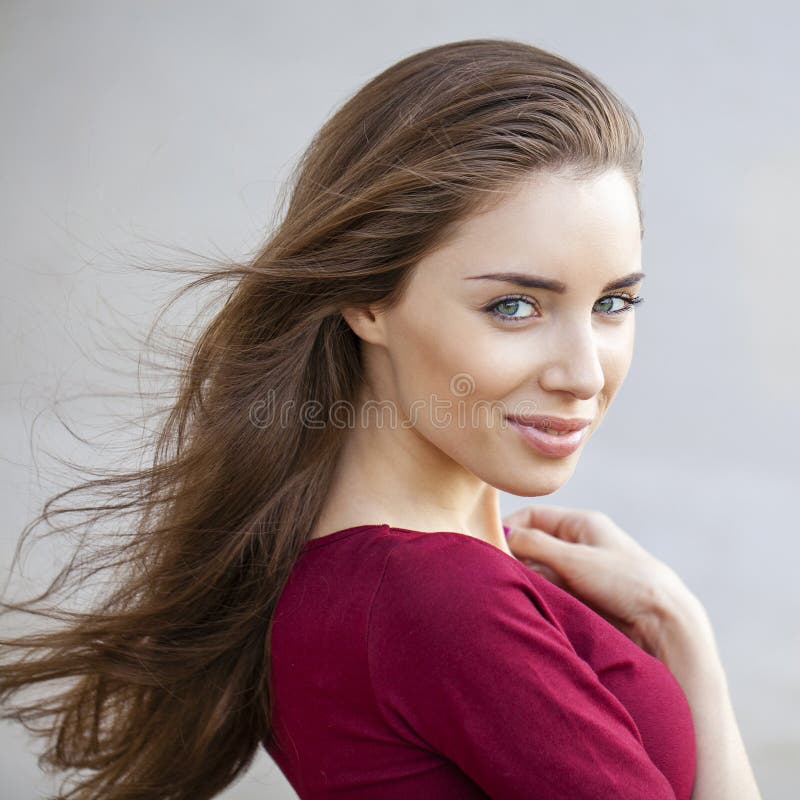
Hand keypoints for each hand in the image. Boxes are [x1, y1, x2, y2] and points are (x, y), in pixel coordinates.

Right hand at [503, 503, 693, 654]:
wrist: (665, 623)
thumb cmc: (625, 582)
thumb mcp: (574, 559)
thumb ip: (534, 545)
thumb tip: (501, 534)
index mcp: (583, 523)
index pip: (533, 516)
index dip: (509, 527)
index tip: (487, 545)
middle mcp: (581, 544)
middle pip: (534, 544)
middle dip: (513, 556)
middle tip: (492, 571)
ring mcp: (582, 572)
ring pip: (540, 570)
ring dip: (525, 579)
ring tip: (507, 591)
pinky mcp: (584, 597)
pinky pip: (551, 591)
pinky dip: (537, 595)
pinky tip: (526, 604)